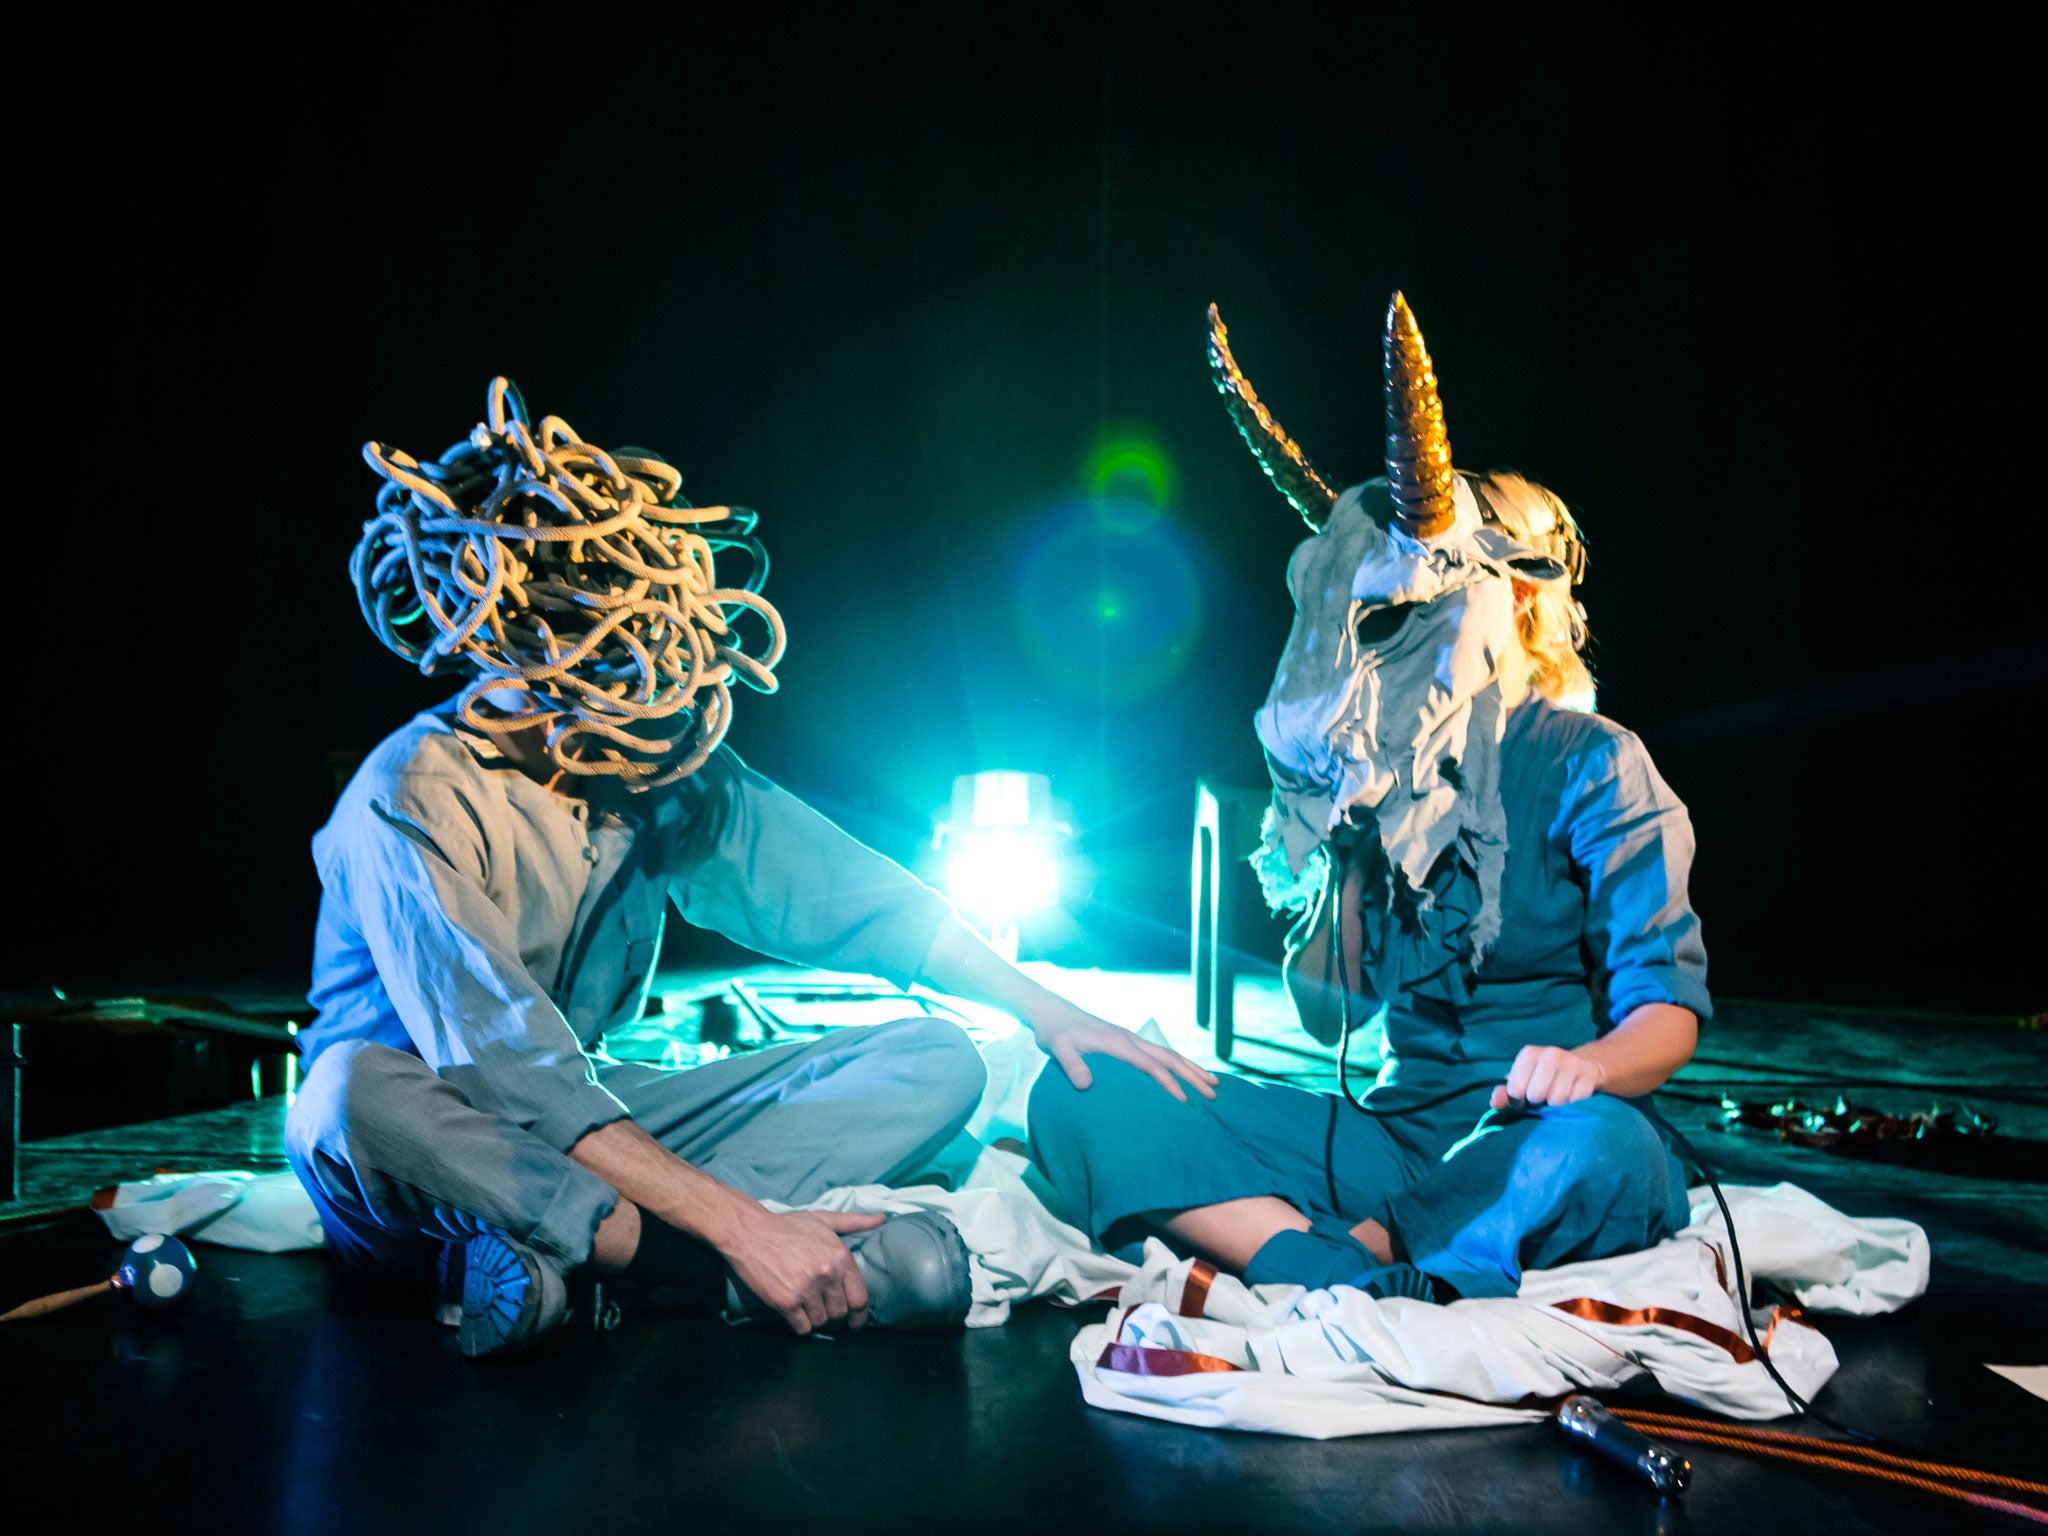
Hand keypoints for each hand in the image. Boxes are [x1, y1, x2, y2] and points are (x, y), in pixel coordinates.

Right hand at [719, 1207, 884, 1334]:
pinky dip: (800, 1325)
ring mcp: (806, 1290)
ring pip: (821, 1322)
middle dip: (833, 1314)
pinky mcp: (786, 1302)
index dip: (860, 1316)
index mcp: (840, 1256)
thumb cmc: (787, 1225)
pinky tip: (795, 1314)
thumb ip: (855, 1222)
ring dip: (815, 1319)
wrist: (749, 1232)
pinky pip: (802, 1328)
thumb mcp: (824, 1219)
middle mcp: (827, 1274)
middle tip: (822, 1308)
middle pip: (840, 1314)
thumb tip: (883, 1218)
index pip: (860, 1299)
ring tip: (806, 1307)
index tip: (855, 1323)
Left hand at [1034, 1006, 1218, 1101]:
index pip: (1150, 1065)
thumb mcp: (1058, 1048)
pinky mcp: (1129, 1042)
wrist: (1054, 1013)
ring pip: (1170, 1054)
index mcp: (1118, 1043)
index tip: (1184, 1100)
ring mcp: (1132, 1039)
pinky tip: (1187, 1074)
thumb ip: (1071, 1065)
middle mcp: (1130, 1039)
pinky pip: (1161, 1054)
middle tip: (1213, 1094)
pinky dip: (1179, 1064)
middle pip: (1169, 1058)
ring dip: (1192, 1069)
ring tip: (1214, 1084)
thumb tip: (1085, 1086)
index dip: (1168, 1083)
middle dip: (1193, 1075)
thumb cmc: (1055, 1032)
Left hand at [1492, 1045, 1605, 1109]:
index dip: (1517, 1100)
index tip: (1522, 1098)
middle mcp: (1551, 1054)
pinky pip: (1576, 1102)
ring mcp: (1572, 1063)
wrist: (1582, 1066)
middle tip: (1542, 1098)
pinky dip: (1573, 1105)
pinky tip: (1571, 1097)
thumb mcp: (1522, 1079)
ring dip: (1556, 1105)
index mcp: (1529, 1053)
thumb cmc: (1544, 1076)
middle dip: (1537, 1103)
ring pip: (1557, 1100)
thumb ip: (1505, 1092)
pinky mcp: (1589, 1076)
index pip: (1515, 1089)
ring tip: (1556, 1097)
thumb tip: (1494, 1104)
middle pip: (1536, 1095)